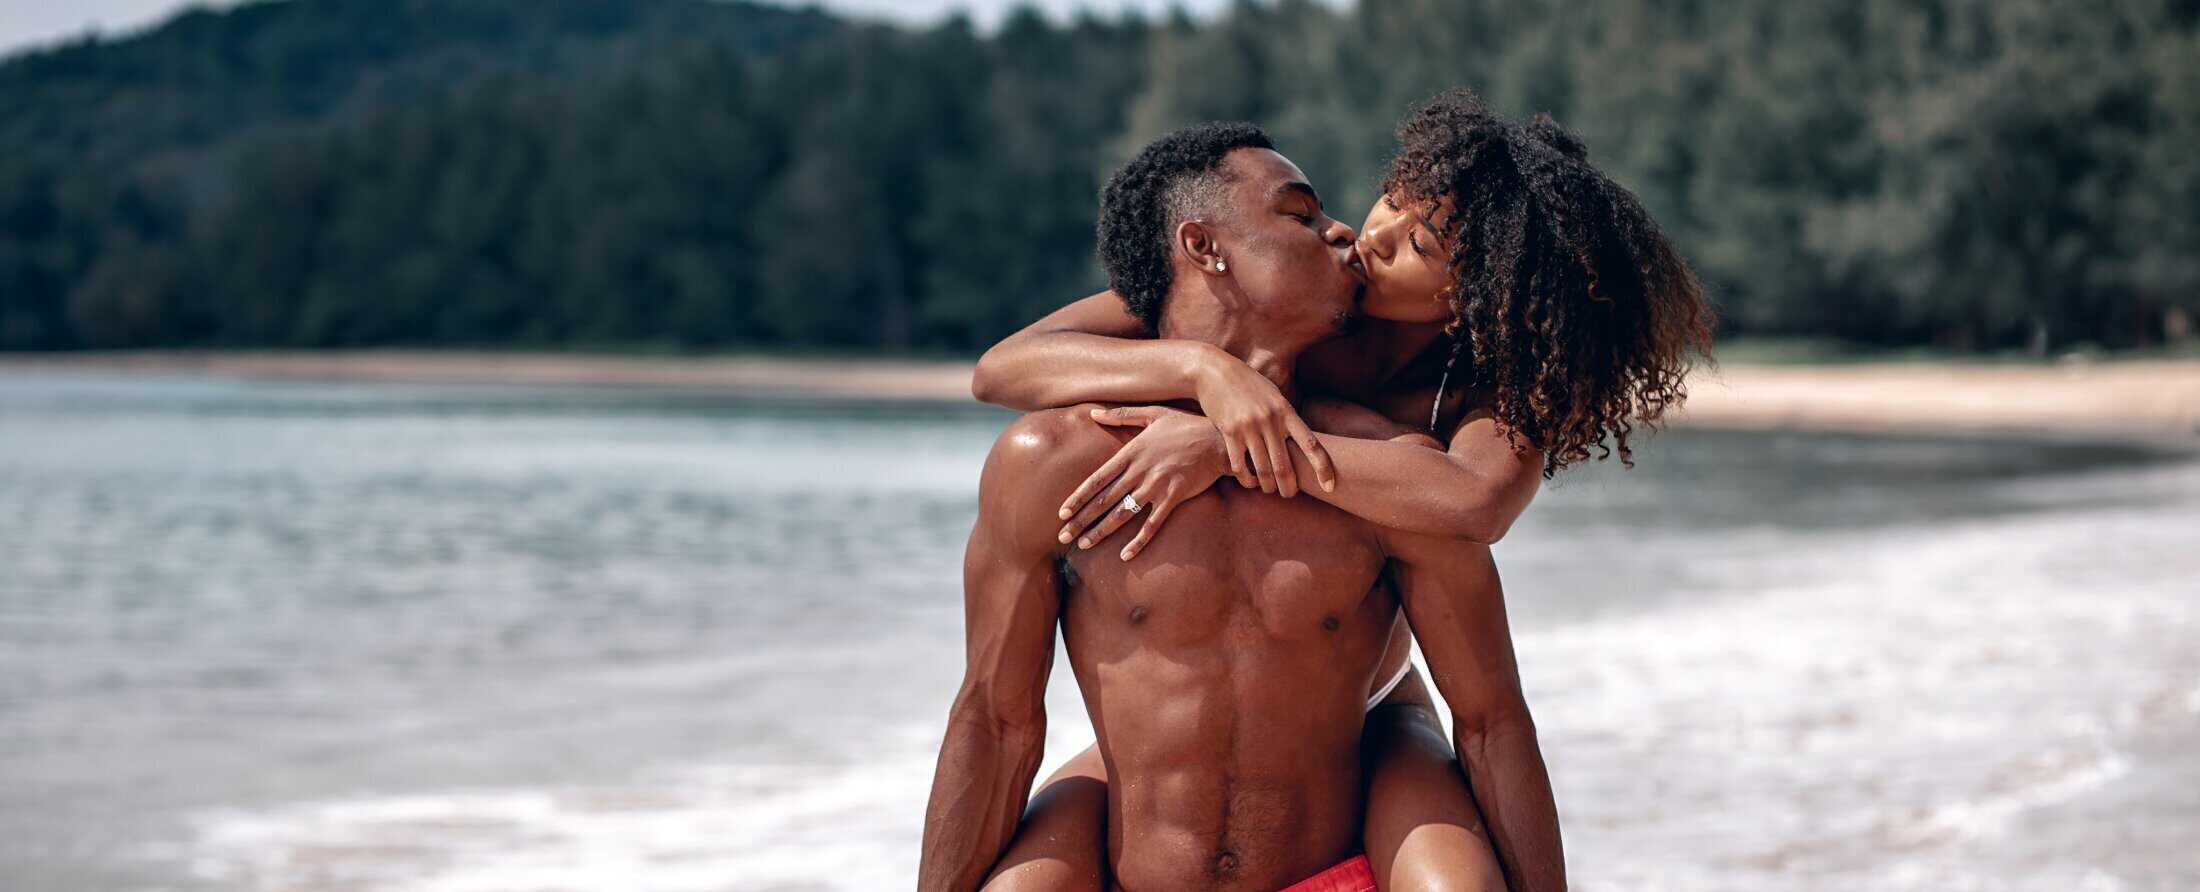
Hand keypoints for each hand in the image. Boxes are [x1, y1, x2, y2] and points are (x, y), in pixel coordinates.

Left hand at [1055, 406, 1228, 560]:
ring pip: (1122, 513)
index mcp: (1131, 452)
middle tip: (1063, 536)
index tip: (1062, 513)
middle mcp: (1139, 471)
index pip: (1097, 479)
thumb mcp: (1153, 413)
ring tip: (1084, 545)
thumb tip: (1092, 413)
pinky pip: (1152, 524)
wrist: (1218, 439)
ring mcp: (1156, 485)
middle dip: (1082, 519)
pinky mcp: (1174, 497)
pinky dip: (1139, 541)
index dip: (1078, 497)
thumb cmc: (1185, 426)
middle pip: (1104, 499)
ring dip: (1101, 531)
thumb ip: (1121, 415)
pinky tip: (1125, 555)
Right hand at [1190, 350, 1335, 496]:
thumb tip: (1301, 438)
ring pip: (1262, 470)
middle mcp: (1270, 420)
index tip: (1330, 486)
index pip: (1311, 444)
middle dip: (1289, 487)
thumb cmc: (1248, 384)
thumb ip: (1286, 416)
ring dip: (1267, 486)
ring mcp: (1249, 427)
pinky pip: (1240, 466)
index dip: (1323, 468)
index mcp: (1286, 411)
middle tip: (1289, 495)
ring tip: (1269, 490)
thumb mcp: (1273, 395)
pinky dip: (1246, 479)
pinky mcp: (1229, 432)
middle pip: (1285, 466)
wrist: (1214, 371)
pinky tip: (1249, 482)